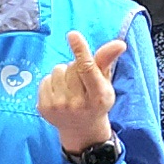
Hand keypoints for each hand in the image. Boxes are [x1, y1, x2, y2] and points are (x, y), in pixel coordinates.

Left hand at [37, 34, 125, 154]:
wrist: (81, 129)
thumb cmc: (96, 101)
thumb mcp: (105, 83)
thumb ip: (107, 62)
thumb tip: (119, 43)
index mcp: (98, 97)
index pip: (87, 69)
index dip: (80, 50)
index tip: (73, 34)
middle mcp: (78, 104)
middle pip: (72, 67)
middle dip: (77, 68)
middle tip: (82, 83)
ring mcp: (59, 107)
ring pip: (58, 70)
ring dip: (64, 75)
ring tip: (71, 88)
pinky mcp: (44, 108)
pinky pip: (45, 79)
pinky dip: (52, 82)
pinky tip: (60, 94)